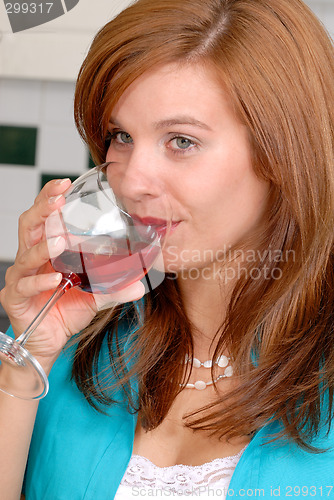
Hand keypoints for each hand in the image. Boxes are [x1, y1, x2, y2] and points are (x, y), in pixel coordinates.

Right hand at [0, 178, 144, 370]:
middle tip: (58, 199)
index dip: (50, 199)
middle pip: (30, 226)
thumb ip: (113, 286)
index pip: (45, 218)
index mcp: (46, 251)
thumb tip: (140, 284)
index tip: (65, 184)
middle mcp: (30, 259)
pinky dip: (40, 281)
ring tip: (59, 241)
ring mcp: (21, 277)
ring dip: (43, 246)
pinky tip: (54, 279)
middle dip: (43, 209)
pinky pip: (25, 285)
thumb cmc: (66, 310)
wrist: (49, 341)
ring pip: (26, 254)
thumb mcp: (94, 295)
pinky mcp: (16, 297)